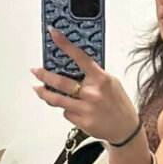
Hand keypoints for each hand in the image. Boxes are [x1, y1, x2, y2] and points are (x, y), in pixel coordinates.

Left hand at [31, 28, 139, 144]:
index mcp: (101, 79)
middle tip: (36, 71)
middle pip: (61, 82)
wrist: (126, 129)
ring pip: (58, 100)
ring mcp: (87, 109)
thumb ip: (94, 77)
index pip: (81, 58)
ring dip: (45, 94)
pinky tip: (73, 110)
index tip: (54, 34)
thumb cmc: (118, 105)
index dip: (66, 45)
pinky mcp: (83, 123)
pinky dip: (67, 110)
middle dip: (45, 75)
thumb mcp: (112, 84)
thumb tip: (74, 69)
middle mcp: (93, 93)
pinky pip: (67, 113)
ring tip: (38, 89)